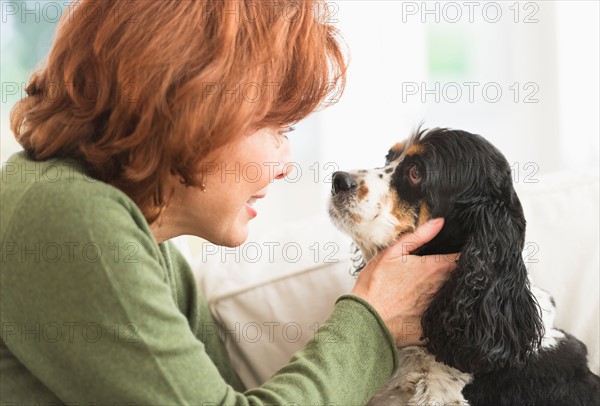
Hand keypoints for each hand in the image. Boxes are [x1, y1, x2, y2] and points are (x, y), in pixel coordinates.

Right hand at [350, 218, 457, 346]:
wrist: (366, 318)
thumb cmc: (375, 285)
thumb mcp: (392, 253)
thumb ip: (418, 236)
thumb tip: (439, 222)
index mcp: (433, 268)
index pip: (461, 258)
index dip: (462, 254)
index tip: (458, 252)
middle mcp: (440, 288)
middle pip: (460, 277)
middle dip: (457, 272)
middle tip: (444, 269)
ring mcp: (437, 307)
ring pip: (452, 295)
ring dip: (448, 290)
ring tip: (432, 287)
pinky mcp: (432, 325)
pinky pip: (442, 316)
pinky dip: (441, 312)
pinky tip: (428, 309)